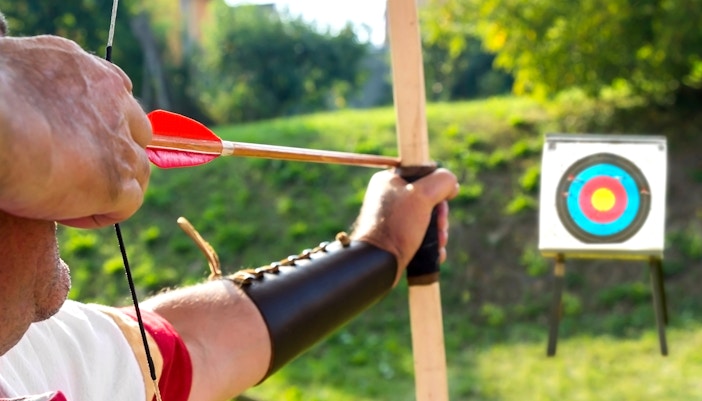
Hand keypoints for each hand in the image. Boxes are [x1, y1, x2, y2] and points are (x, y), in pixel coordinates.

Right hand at [0, 35, 151, 227]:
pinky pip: (127, 204)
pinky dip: (98, 213)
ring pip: (136, 170)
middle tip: (75, 169)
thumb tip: (26, 91)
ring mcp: (121, 142)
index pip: (117, 95)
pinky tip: (64, 212)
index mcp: (89, 70)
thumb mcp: (14, 65)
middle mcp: (114, 101)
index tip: (73, 137)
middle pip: (136, 132)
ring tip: (63, 194)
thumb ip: (36, 79)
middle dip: (115, 153)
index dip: (101, 122)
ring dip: (108, 186)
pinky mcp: (117, 182)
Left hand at [351, 168, 458, 284]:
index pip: (423, 175)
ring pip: (427, 219)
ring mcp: (392, 218)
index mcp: (389, 181)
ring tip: (439, 243)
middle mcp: (389, 197)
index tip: (441, 203)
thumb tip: (452, 184)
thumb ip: (442, 182)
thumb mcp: (422, 196)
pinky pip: (420, 234)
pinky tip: (436, 252)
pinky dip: (431, 243)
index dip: (438, 189)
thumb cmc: (396, 227)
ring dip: (438, 232)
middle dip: (440, 216)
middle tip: (441, 228)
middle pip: (428, 199)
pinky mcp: (396, 236)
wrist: (378, 263)